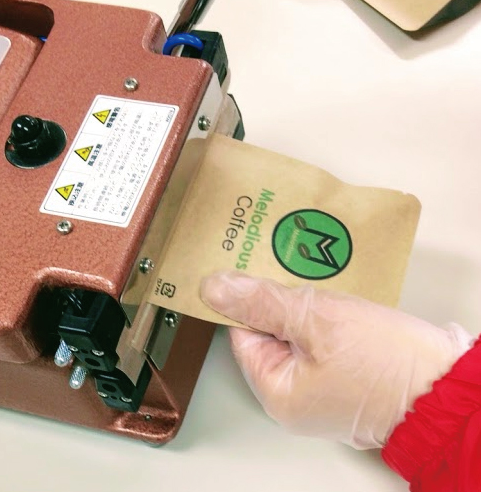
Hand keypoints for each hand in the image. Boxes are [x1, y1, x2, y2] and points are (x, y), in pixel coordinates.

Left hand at [200, 271, 471, 448]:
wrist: (449, 387)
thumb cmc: (385, 360)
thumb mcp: (316, 319)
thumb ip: (262, 302)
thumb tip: (212, 288)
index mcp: (276, 391)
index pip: (243, 332)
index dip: (249, 297)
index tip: (255, 266)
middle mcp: (293, 396)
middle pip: (270, 332)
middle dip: (281, 298)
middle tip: (291, 264)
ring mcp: (320, 388)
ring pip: (297, 333)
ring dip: (305, 305)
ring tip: (317, 276)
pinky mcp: (343, 377)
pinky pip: (320, 341)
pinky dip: (325, 317)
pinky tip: (335, 296)